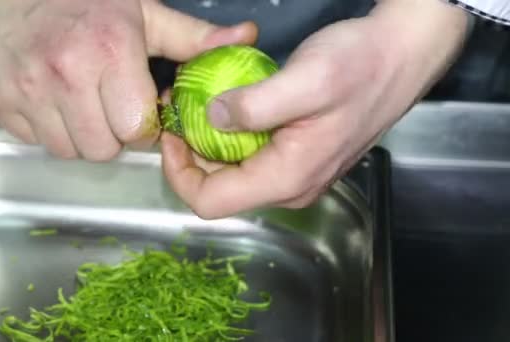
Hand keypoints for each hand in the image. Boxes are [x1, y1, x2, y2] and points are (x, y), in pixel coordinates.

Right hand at [0, 0, 256, 159]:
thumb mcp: (143, 12)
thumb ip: (193, 37)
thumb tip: (245, 39)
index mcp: (110, 51)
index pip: (137, 128)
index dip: (144, 125)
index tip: (140, 112)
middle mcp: (66, 74)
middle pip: (103, 149)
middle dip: (114, 136)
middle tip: (112, 109)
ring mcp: (29, 91)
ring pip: (70, 151)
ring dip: (83, 137)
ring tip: (84, 105)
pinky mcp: (2, 103)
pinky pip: (36, 142)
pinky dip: (51, 131)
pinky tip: (55, 103)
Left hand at [162, 0, 469, 218]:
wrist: (401, 54)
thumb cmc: (361, 65)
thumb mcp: (306, 80)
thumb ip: (254, 106)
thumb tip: (211, 120)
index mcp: (287, 178)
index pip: (210, 202)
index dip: (178, 174)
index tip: (170, 134)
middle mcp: (290, 187)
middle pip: (219, 190)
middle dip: (191, 155)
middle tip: (181, 111)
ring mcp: (298, 174)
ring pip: (235, 174)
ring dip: (210, 144)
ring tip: (201, 105)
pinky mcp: (301, 157)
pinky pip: (253, 159)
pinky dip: (233, 137)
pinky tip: (232, 106)